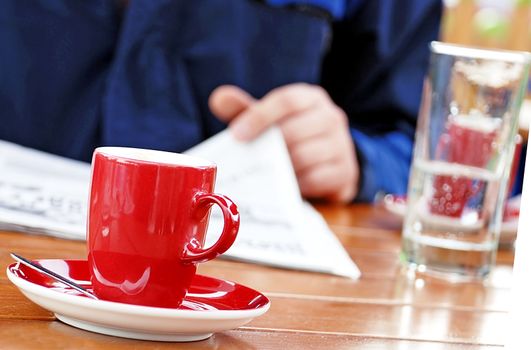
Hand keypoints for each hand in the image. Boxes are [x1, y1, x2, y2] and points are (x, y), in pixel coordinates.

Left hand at [209, 84, 358, 202]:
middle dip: (269, 148)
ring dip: (281, 167)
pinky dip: (297, 184)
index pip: (286, 101)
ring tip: (266, 172)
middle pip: (296, 130)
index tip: (236, 135)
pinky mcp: (346, 171)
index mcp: (311, 98)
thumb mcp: (269, 120)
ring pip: (306, 156)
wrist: (328, 162)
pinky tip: (286, 185)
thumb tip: (218, 98)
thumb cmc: (291, 136)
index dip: (259, 117)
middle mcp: (331, 117)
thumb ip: (244, 110)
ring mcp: (342, 145)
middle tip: (250, 160)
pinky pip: (317, 179)